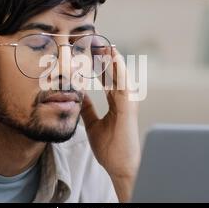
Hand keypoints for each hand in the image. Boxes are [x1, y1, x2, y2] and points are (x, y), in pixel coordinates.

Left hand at [80, 48, 140, 201]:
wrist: (120, 167)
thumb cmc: (110, 148)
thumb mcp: (92, 124)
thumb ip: (88, 109)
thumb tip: (79, 96)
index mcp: (116, 103)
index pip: (108, 78)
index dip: (100, 64)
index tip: (91, 51)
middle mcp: (124, 99)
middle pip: (115, 73)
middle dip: (106, 57)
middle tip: (96, 40)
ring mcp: (129, 103)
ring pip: (121, 75)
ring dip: (114, 59)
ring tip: (105, 44)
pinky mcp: (129, 108)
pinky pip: (124, 84)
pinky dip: (119, 70)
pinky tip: (113, 58)